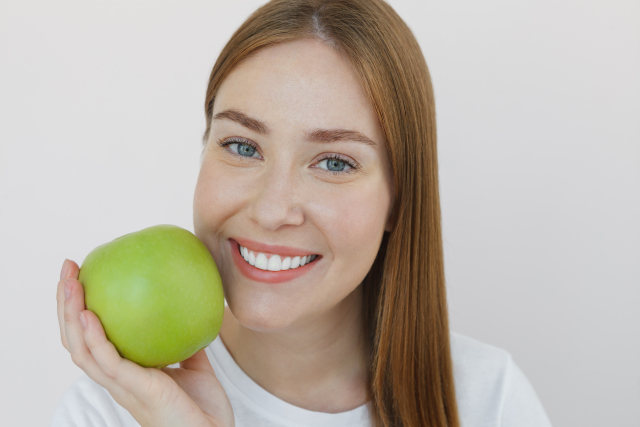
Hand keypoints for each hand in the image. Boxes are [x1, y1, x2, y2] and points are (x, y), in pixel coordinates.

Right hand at [56, 259, 234, 426]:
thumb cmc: (201, 406)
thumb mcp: (193, 365)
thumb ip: (184, 341)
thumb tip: (189, 306)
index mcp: (124, 373)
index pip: (89, 340)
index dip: (78, 311)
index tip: (80, 276)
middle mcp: (116, 380)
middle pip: (76, 341)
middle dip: (65, 305)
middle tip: (67, 270)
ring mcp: (123, 387)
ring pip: (81, 351)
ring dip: (71, 315)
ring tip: (70, 284)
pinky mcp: (136, 391)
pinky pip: (108, 363)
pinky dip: (94, 339)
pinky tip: (89, 315)